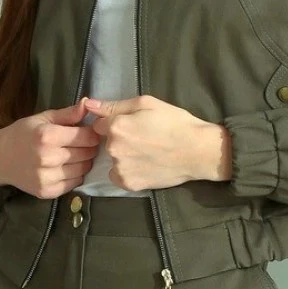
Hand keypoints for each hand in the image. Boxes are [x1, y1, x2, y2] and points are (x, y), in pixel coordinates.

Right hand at [0, 104, 101, 198]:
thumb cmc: (22, 134)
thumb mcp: (43, 118)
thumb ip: (67, 114)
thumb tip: (88, 105)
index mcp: (47, 136)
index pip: (86, 136)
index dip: (92, 134)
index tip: (91, 132)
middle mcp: (47, 157)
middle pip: (86, 153)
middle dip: (90, 147)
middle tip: (84, 144)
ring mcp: (47, 177)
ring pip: (83, 169)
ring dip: (84, 162)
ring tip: (76, 155)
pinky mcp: (47, 191)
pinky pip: (74, 183)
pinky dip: (75, 175)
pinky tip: (67, 167)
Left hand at [82, 96, 230, 188]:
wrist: (198, 151)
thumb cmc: (175, 122)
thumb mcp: (147, 103)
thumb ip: (115, 105)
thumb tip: (89, 105)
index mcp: (116, 126)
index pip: (99, 124)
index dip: (115, 123)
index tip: (132, 125)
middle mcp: (113, 148)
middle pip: (106, 142)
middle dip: (119, 139)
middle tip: (143, 138)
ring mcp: (120, 168)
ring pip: (112, 159)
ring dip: (123, 156)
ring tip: (147, 153)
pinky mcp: (128, 184)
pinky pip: (118, 175)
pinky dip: (127, 171)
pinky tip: (144, 165)